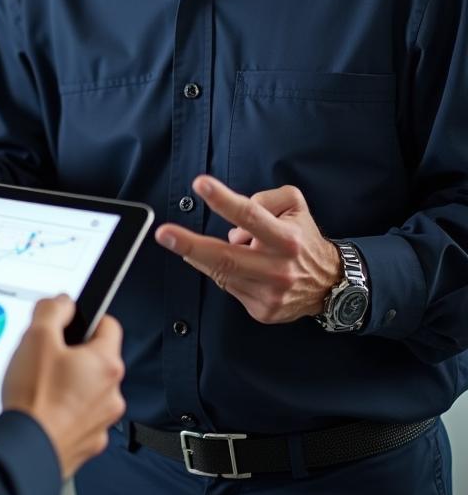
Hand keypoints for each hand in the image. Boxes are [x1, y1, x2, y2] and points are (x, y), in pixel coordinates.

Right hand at [1, 295, 124, 478]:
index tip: (71, 320)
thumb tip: (62, 302)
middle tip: (45, 356)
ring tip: (40, 386)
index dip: (88, 317)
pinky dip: (65, 411)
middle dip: (73, 354)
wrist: (26, 451)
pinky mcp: (88, 442)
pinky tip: (42, 409)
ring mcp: (102, 421)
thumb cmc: (35, 399)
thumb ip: (52, 310)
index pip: (109, 325)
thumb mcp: (36, 337)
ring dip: (70, 384)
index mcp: (105, 364)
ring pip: (89, 390)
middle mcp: (112, 393)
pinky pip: (80, 417)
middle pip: (96, 359)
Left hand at [154, 175, 341, 324]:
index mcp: (286, 238)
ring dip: (198, 256)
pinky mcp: (262, 310)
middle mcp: (278, 268)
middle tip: (164, 233)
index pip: (250, 216)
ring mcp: (269, 293)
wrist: (331, 285)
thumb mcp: (295, 206)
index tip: (200, 184)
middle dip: (190, 244)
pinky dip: (219, 271)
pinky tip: (224, 263)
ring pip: (220, 272)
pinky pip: (227, 286)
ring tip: (183, 242)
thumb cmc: (303, 238)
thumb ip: (266, 199)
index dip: (223, 200)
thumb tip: (235, 216)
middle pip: (226, 257)